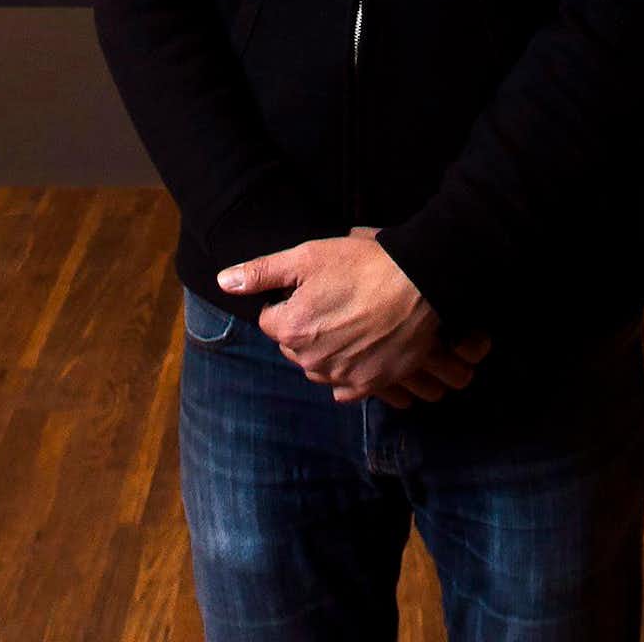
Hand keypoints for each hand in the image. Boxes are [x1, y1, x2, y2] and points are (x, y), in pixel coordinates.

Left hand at [219, 229, 491, 405]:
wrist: (420, 286)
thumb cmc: (364, 265)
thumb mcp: (308, 256)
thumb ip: (261, 271)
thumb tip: (223, 281)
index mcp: (292, 329)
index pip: (270, 320)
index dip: (288, 300)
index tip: (311, 287)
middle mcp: (312, 360)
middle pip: (292, 345)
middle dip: (303, 326)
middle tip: (331, 299)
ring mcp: (342, 376)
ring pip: (317, 365)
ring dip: (324, 348)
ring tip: (349, 318)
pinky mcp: (369, 385)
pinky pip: (344, 386)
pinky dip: (347, 369)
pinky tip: (361, 346)